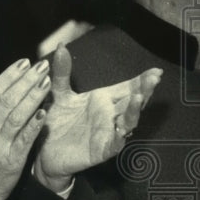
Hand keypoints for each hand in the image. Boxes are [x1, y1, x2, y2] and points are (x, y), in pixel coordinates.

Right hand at [0, 60, 51, 199]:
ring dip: (33, 98)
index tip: (25, 62)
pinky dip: (34, 126)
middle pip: (6, 100)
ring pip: (16, 116)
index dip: (10, 75)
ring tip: (48, 82)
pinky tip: (44, 113)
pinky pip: (24, 140)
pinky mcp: (11, 160)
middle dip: (26, 81)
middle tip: (43, 65)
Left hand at [34, 45, 161, 191]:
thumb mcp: (59, 94)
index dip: (142, 80)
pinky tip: (124, 130)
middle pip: (132, 101)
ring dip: (134, 110)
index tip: (156, 70)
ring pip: (128, 121)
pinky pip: (114, 144)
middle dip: (145, 89)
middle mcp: (110, 115)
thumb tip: (61, 46)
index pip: (128, 87)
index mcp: (104, 99)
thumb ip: (62, 72)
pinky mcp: (100, 150)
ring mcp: (108, 133)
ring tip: (139, 97)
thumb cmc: (56, 122)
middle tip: (154, 78)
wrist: (44, 152)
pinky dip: (120, 137)